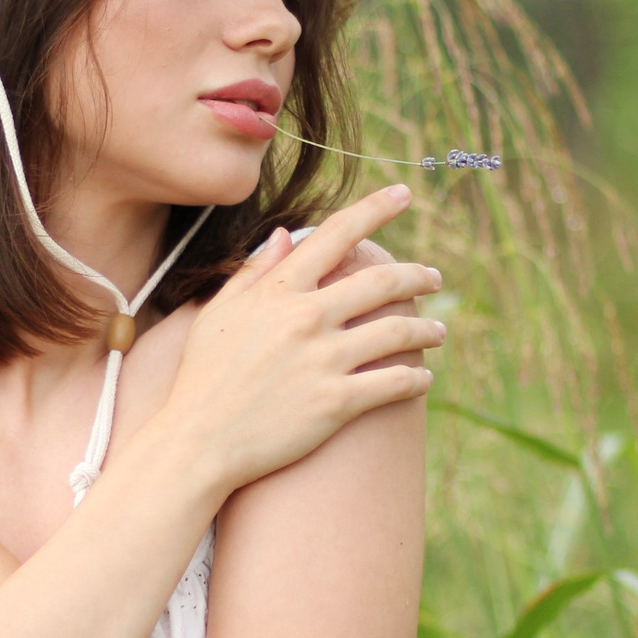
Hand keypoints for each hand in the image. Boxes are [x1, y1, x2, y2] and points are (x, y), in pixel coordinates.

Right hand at [150, 184, 444, 493]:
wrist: (198, 442)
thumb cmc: (203, 378)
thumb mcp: (218, 313)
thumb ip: (254, 272)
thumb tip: (285, 235)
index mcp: (279, 291)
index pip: (337, 235)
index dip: (376, 209)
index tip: (404, 195)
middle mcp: (307, 318)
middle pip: (382, 282)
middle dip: (418, 276)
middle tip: (435, 278)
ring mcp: (324, 361)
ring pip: (399, 333)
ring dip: (428, 330)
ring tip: (439, 331)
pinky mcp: (337, 404)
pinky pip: (394, 384)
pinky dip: (417, 379)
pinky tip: (425, 379)